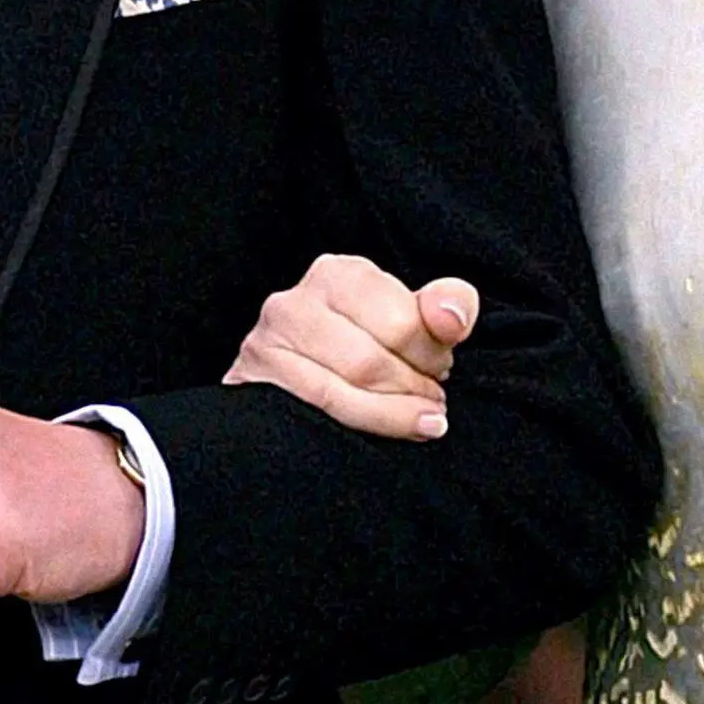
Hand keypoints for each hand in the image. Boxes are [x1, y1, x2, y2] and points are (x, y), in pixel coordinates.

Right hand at [224, 254, 478, 437]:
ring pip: (342, 392)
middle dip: (412, 387)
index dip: (431, 353)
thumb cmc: (368, 343)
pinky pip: (317, 412)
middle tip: (431, 398)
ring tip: (421, 419)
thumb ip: (447, 306)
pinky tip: (393, 429)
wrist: (299, 376)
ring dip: (393, 414)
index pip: (400, 320)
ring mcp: (265, 345)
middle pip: (370, 361)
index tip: (440, 366)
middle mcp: (293, 303)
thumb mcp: (413, 316)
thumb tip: (451, 317)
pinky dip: (365, 426)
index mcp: (337, 274)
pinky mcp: (253, 384)